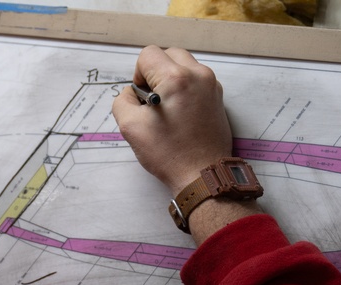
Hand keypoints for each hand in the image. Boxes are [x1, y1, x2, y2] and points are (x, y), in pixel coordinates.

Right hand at [112, 46, 231, 195]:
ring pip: (183, 65)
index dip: (138, 74)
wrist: (202, 174)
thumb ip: (122, 100)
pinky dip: (184, 88)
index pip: (148, 55)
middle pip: (168, 54)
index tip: (142, 97)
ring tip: (167, 108)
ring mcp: (211, 85)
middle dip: (155, 72)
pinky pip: (195, 80)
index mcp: (176, 79)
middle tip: (152, 100)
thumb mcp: (131, 127)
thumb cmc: (169, 154)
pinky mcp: (217, 96)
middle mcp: (198, 75)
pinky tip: (179, 113)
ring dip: (170, 79)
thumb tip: (131, 92)